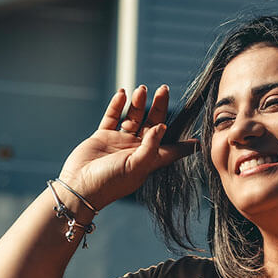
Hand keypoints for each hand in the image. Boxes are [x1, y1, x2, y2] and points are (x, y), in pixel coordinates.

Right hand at [57, 85, 197, 209]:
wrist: (80, 188)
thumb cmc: (110, 183)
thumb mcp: (136, 167)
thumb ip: (151, 147)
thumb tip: (162, 126)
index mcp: (148, 160)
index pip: (171, 149)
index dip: (184, 145)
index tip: (198, 140)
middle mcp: (136, 149)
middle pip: (153, 124)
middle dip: (159, 107)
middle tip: (164, 89)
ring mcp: (119, 142)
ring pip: (133, 118)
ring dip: (138, 103)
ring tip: (142, 89)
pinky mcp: (103, 137)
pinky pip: (112, 117)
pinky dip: (117, 105)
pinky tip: (123, 93)